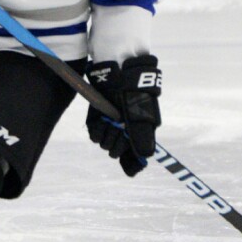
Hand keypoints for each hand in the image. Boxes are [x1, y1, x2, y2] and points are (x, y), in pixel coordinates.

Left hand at [85, 54, 161, 175]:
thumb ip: (143, 138)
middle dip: (118, 143)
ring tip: (112, 120)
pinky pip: (95, 135)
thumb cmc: (136, 94)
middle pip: (117, 152)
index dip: (131, 163)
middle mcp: (124, 132)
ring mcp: (110, 126)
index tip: (129, 167)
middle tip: (121, 128)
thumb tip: (146, 156)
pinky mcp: (97, 120)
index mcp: (139, 133)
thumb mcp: (142, 116)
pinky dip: (98, 130)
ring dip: (108, 135)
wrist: (121, 74)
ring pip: (105, 145)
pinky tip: (102, 121)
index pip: (134, 158)